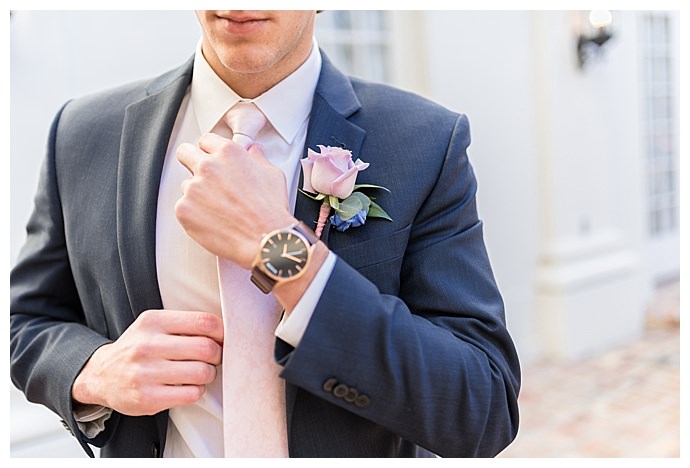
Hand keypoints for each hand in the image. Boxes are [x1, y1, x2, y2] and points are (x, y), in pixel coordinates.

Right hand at [71, 310, 223, 415]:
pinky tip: (186, 387)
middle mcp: (147, 345)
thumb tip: (224, 331)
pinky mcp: (147, 397)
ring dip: (208, 374)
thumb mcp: (155, 325)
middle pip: (207, 348)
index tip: (222, 339)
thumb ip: (185, 324)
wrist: (101, 376)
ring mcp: (146, 372)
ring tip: (199, 373)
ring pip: (202, 372)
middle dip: (217, 355)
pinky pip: (192, 394)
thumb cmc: (138, 349)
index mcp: (153, 321)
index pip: (204, 322)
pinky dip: (196, 391)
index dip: (222, 332)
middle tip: (212, 359)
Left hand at [175, 133, 294, 268]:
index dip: (209, 151)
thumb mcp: (272, 175)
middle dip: (192, 162)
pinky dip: (195, 214)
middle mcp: (208, 166)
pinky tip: (213, 221)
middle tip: (204, 179)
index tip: (211, 160)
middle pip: (185, 153)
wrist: (265, 240)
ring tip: (218, 209)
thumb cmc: (271, 210)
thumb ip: (257, 158)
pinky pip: (183, 207)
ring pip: (186, 185)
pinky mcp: (184, 209)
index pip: (206, 141)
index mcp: (229, 153)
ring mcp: (193, 188)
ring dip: (197, 194)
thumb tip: (254, 151)